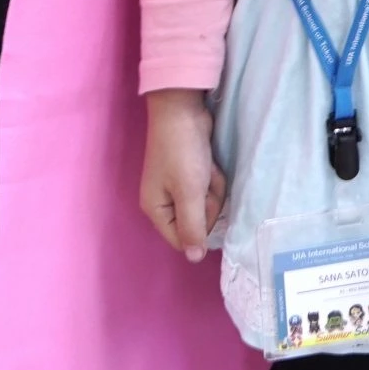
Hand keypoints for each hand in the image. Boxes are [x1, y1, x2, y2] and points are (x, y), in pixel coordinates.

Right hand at [140, 89, 227, 263]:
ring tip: (207, 168)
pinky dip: (212, 178)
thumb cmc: (182, 152)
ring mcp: (176, 187)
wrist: (182, 110)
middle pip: (196, 223)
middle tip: (205, 182)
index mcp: (156, 209)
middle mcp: (163, 202)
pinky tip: (209, 163)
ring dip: (212, 189)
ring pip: (205, 205)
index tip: (205, 207)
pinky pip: (206, 189)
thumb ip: (192, 227)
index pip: (182, 240)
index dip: (199, 229)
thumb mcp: (189, 192)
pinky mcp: (188, 174)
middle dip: (207, 203)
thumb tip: (194, 259)